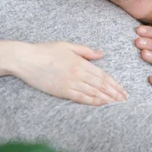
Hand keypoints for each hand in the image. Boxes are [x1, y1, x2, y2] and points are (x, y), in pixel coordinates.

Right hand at [13, 41, 127, 105]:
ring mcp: (69, 83)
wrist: (26, 59)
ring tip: (117, 104)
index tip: (123, 90)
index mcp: (80, 61)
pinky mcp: (61, 91)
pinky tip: (101, 104)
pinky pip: (80, 98)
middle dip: (114, 93)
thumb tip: (102, 54)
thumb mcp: (67, 46)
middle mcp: (77, 73)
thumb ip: (86, 51)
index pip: (102, 75)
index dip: (114, 83)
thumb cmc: (45, 50)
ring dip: (107, 99)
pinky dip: (92, 102)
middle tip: (125, 100)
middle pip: (100, 85)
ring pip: (93, 93)